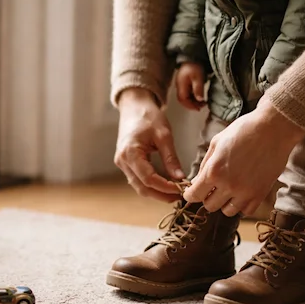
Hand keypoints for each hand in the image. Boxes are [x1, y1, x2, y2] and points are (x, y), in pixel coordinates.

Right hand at [114, 88, 185, 202]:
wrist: (134, 106)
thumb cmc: (148, 116)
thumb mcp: (164, 136)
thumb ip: (171, 158)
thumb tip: (180, 178)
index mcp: (130, 153)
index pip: (149, 179)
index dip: (166, 188)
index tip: (182, 189)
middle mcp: (122, 161)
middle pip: (142, 187)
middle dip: (161, 195)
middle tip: (179, 197)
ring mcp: (122, 163)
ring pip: (139, 186)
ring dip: (156, 192)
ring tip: (174, 192)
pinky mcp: (125, 163)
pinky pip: (137, 179)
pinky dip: (151, 185)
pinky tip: (165, 185)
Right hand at [175, 62, 206, 110]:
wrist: (192, 57)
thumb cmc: (195, 66)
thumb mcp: (198, 77)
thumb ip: (198, 89)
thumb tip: (199, 100)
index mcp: (181, 85)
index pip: (183, 99)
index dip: (190, 106)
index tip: (199, 108)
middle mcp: (179, 87)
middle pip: (183, 100)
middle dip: (191, 105)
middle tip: (201, 106)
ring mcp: (181, 85)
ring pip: (185, 98)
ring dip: (192, 102)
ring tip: (202, 103)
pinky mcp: (184, 84)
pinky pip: (187, 94)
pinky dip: (192, 97)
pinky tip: (199, 97)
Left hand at [183, 97, 304, 214]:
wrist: (274, 129)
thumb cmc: (244, 130)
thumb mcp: (216, 142)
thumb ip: (205, 164)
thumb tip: (197, 181)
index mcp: (214, 171)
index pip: (194, 195)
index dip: (190, 194)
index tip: (192, 192)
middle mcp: (228, 185)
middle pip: (209, 206)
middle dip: (207, 197)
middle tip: (212, 187)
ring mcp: (246, 192)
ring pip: (227, 212)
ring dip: (224, 203)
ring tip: (228, 190)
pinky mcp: (261, 194)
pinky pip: (246, 211)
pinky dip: (241, 205)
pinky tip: (241, 193)